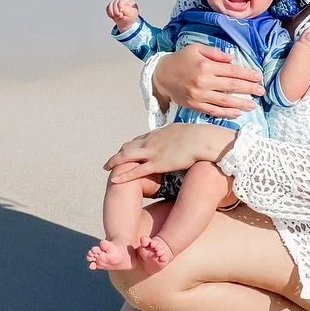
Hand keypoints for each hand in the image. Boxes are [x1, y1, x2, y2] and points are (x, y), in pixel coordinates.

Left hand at [103, 121, 235, 185]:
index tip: (126, 150)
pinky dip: (123, 175)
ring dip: (115, 162)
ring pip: (126, 156)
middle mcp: (151, 141)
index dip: (131, 145)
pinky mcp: (156, 164)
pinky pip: (135, 171)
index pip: (139, 139)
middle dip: (119, 154)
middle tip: (112, 160)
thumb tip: (179, 137)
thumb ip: (176, 135)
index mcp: (158, 133)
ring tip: (107, 167)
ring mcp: (152, 152)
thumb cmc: (199, 136)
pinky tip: (114, 179)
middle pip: (129, 146)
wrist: (202, 140)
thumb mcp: (183, 131)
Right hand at [106, 0, 138, 28]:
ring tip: (116, 17)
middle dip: (116, 11)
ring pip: (110, 5)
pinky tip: (113, 16)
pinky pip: (107, 8)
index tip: (121, 12)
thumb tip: (121, 8)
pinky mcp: (111, 7)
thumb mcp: (131, 15)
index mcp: (128, 1)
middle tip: (120, 16)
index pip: (122, 0)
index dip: (120, 6)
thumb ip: (127, 11)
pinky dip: (109, 13)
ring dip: (112, 12)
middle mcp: (121, 1)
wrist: (126, 23)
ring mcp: (116, 3)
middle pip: (115, 2)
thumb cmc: (130, 18)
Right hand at [151, 42, 263, 117]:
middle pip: (232, 86)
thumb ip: (215, 53)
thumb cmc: (180, 59)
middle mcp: (204, 82)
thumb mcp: (196, 48)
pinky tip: (237, 112)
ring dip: (241, 103)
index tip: (258, 77)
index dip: (247, 75)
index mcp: (206, 67)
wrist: (160, 76)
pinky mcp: (195, 105)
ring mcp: (199, 96)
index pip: (232, 71)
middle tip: (261, 91)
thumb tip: (232, 59)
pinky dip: (227, 112)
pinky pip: (214, 111)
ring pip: (225, 101)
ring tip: (253, 104)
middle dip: (249, 89)